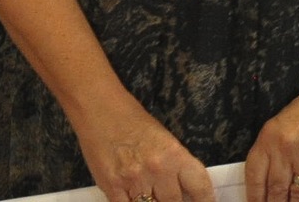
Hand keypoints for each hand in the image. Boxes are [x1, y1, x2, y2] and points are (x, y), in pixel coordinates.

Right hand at [73, 101, 213, 201]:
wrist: (97, 105)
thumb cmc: (131, 120)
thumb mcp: (163, 140)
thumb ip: (176, 167)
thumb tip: (184, 192)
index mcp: (175, 154)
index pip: (201, 190)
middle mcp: (158, 169)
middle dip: (172, 201)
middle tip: (167, 194)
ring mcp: (134, 179)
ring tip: (148, 192)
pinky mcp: (112, 186)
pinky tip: (132, 197)